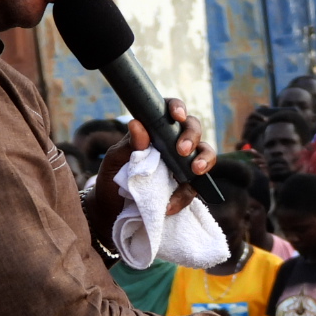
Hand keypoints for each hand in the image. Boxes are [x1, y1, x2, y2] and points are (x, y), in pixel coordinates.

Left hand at [86, 106, 216, 233]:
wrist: (111, 208)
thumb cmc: (112, 176)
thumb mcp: (116, 159)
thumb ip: (129, 144)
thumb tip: (136, 124)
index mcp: (155, 130)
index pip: (171, 111)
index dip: (178, 108)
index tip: (177, 115)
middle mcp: (173, 143)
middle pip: (193, 129)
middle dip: (191, 136)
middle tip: (182, 149)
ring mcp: (183, 164)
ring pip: (205, 153)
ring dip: (204, 159)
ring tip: (195, 170)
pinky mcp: (186, 187)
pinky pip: (193, 188)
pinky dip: (184, 196)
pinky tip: (170, 205)